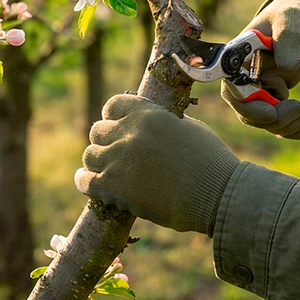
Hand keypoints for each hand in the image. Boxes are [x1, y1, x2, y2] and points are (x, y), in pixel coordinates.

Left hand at [76, 94, 240, 234]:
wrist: (215, 194)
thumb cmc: (210, 161)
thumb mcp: (188, 127)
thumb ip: (163, 123)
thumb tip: (152, 126)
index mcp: (147, 113)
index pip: (113, 105)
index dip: (113, 117)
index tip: (116, 126)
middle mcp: (128, 132)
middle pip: (98, 131)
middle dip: (106, 141)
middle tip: (115, 153)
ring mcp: (118, 159)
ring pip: (89, 155)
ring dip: (96, 161)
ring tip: (102, 169)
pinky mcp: (113, 187)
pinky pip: (85, 180)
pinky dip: (84, 181)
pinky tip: (88, 181)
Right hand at [226, 0, 299, 138]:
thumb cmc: (291, 15)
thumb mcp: (292, 18)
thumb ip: (288, 37)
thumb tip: (286, 66)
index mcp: (239, 56)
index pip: (231, 87)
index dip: (246, 105)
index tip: (270, 113)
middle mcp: (242, 75)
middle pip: (246, 110)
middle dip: (273, 118)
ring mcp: (255, 89)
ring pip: (261, 120)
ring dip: (285, 125)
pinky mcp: (269, 99)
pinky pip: (274, 122)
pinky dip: (290, 129)